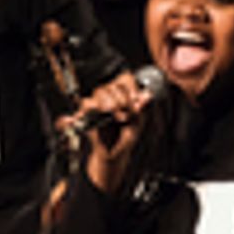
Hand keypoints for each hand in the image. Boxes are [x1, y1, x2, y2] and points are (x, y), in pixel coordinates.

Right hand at [60, 70, 151, 192]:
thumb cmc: (125, 138)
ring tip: (115, 117)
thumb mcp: (138, 123)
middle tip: (124, 115)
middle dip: (121, 100)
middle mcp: (111, 97)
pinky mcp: (87, 113)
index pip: (125, 79)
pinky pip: (87, 103)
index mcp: (124, 96)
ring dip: (109, 103)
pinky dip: (94, 107)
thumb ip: (140, 108)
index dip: (130, 88)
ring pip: (99, 91)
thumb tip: (146, 95)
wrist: (114, 154)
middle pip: (112, 84)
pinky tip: (103, 115)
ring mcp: (98, 104)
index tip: (134, 101)